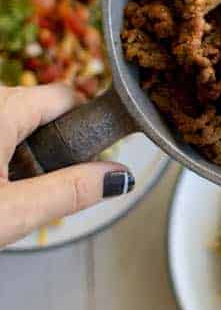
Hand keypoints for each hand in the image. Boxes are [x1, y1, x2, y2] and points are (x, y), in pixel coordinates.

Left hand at [0, 84, 133, 247]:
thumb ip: (70, 192)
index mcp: (3, 107)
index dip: (86, 126)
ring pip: (16, 119)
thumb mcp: (12, 212)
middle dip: (52, 146)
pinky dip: (2, 151)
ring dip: (23, 151)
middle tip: (39, 189)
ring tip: (9, 194)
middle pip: (42, 108)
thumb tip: (120, 177)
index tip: (92, 157)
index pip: (68, 96)